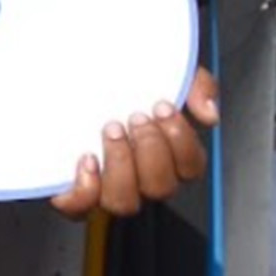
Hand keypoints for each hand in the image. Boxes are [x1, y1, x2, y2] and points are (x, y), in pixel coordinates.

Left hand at [51, 71, 219, 217]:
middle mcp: (137, 175)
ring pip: (124, 202)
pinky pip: (80, 208)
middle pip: (160, 188)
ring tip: (110, 130)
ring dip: (121, 166)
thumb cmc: (118, 76)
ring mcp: (104, 185)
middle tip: (135, 117)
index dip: (181, 142)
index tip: (161, 107)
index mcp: (164, 152)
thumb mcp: (161, 68)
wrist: (67, 68)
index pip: (190, 167)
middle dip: (151, 150)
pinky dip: (84, 189)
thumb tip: (209, 114)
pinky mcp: (70, 189)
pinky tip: (86, 159)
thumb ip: (194, 85)